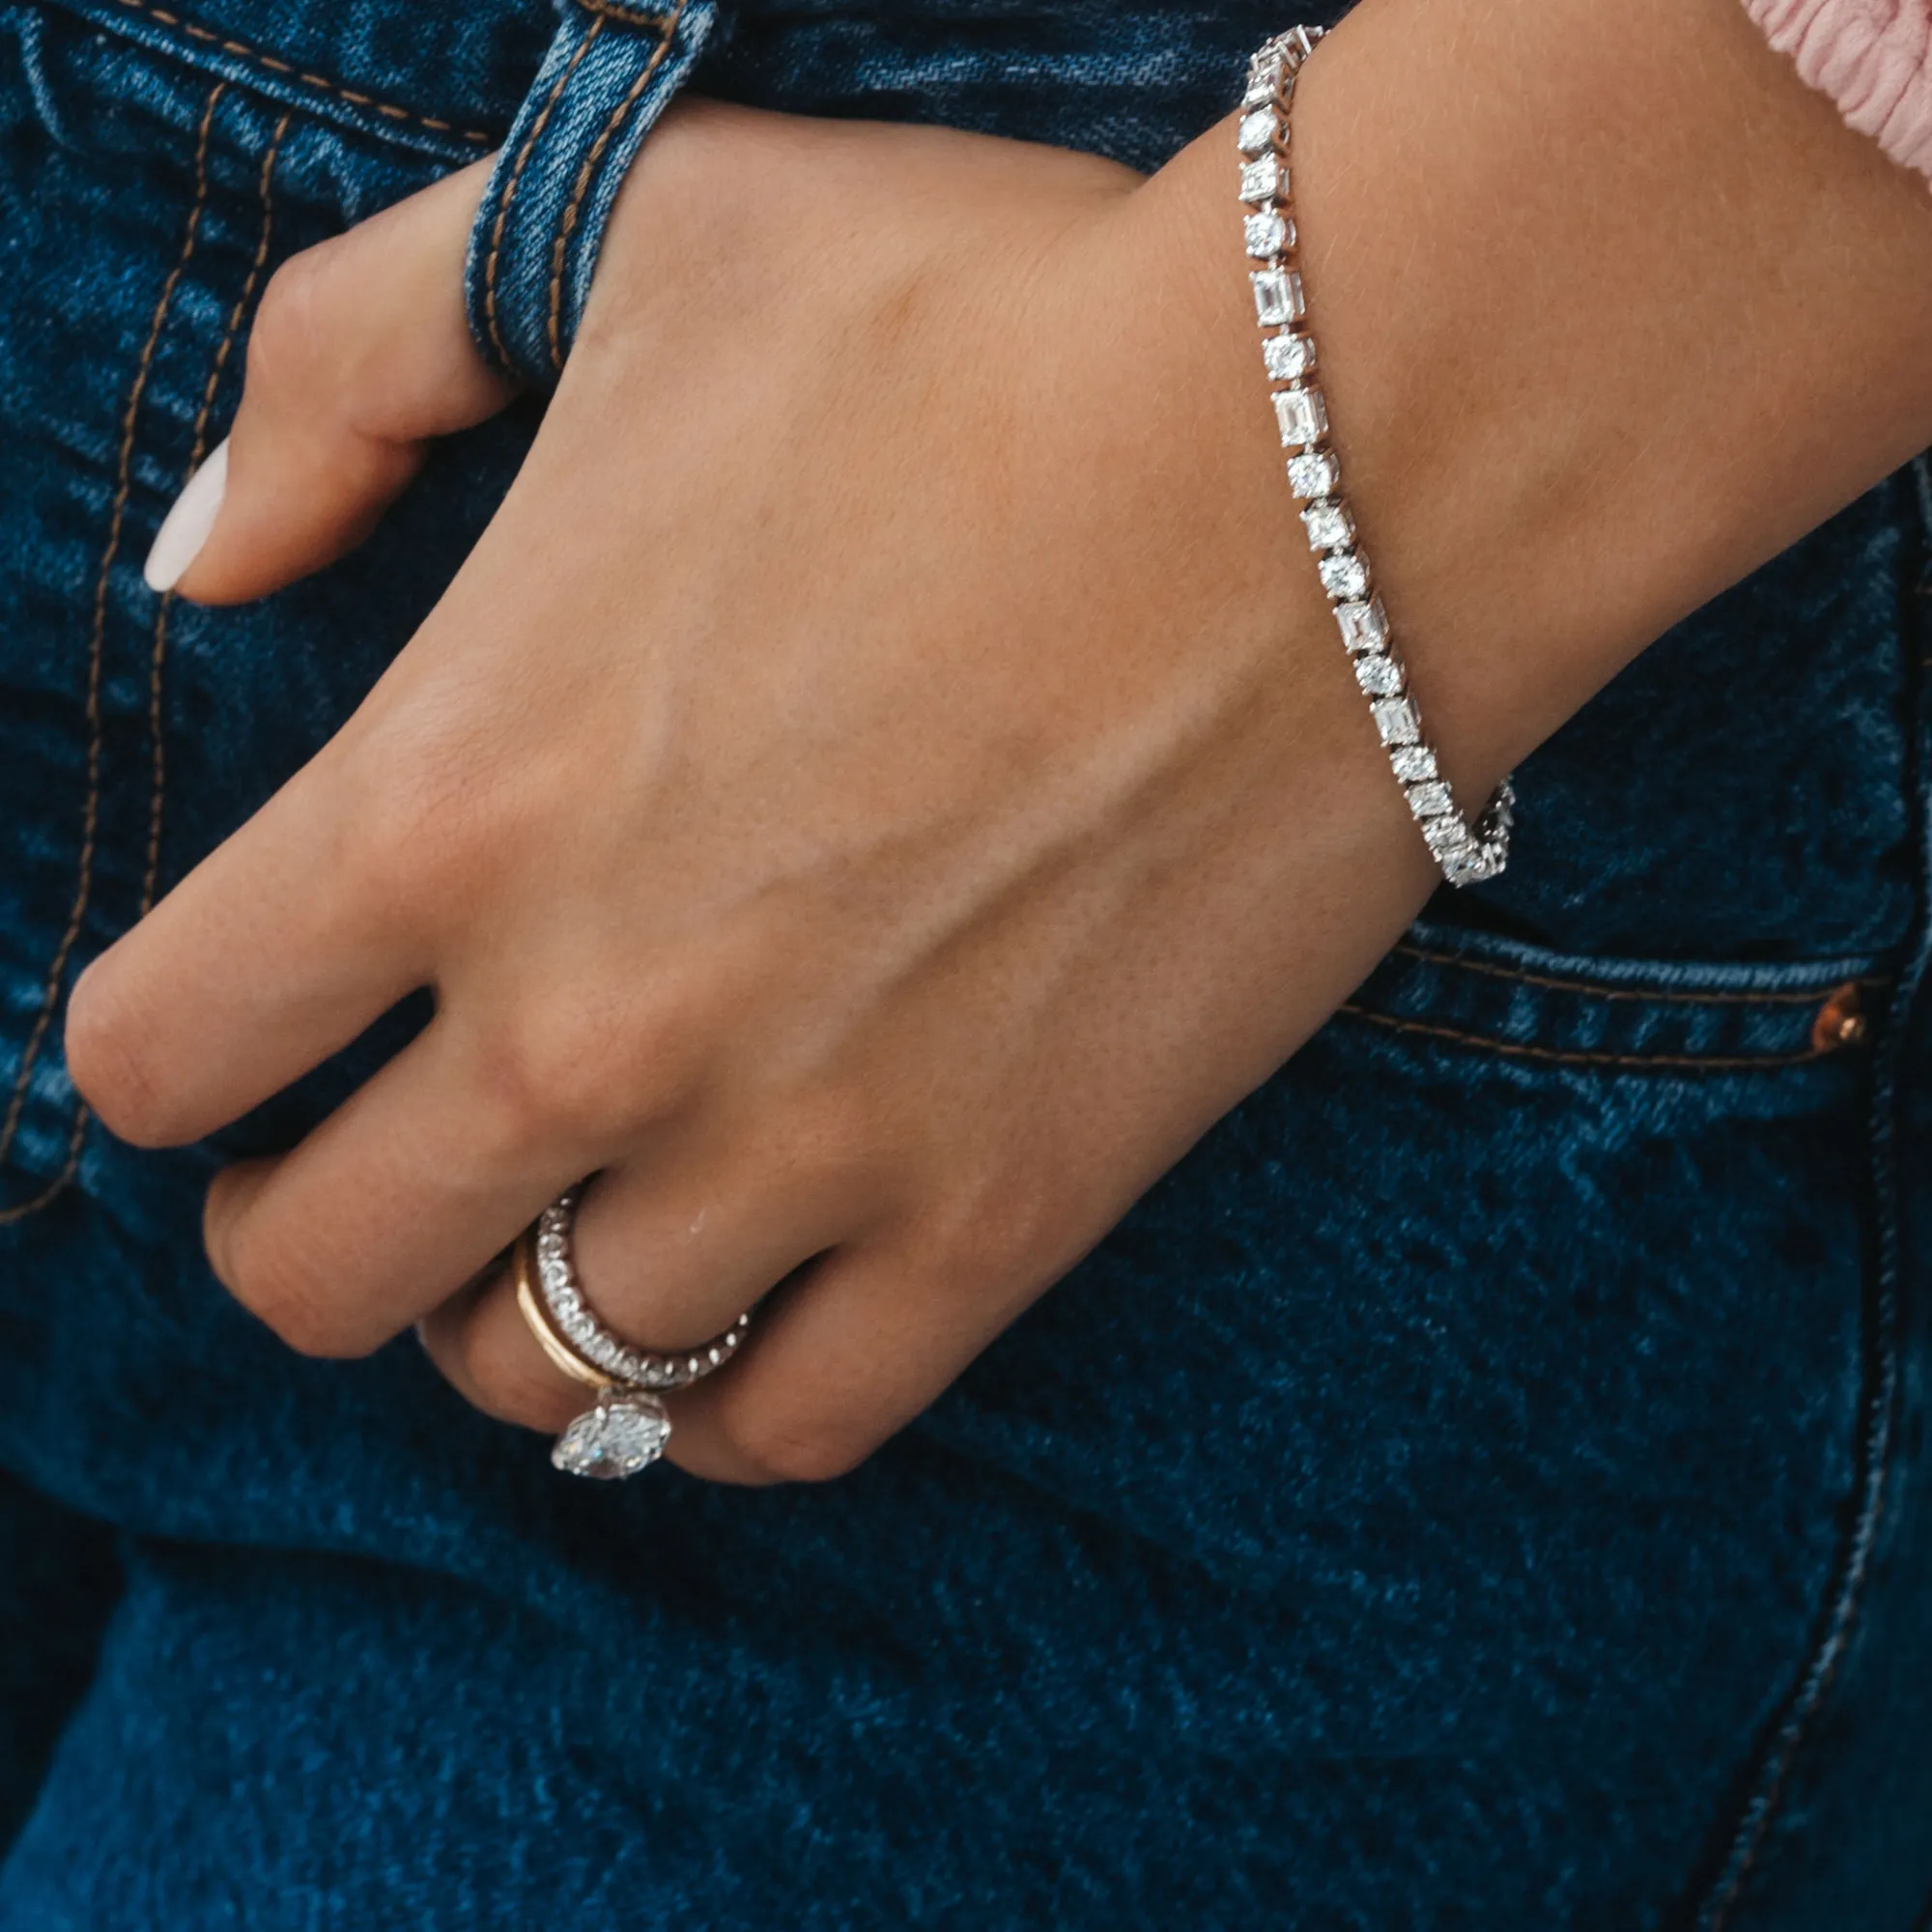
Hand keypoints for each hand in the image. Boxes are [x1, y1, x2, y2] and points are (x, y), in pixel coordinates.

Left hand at [67, 98, 1445, 1480]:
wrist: (1336, 456)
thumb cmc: (985, 328)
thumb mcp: (627, 240)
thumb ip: (346, 365)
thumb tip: (202, 551)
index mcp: (448, 798)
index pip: (157, 1059)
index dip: (175, 1054)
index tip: (257, 1021)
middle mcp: (592, 1024)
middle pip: (315, 1276)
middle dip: (314, 1221)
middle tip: (392, 1141)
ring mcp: (805, 1153)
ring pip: (546, 1377)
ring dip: (525, 1307)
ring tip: (585, 1212)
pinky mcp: (1003, 1219)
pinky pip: (788, 1431)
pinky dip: (723, 1404)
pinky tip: (742, 1313)